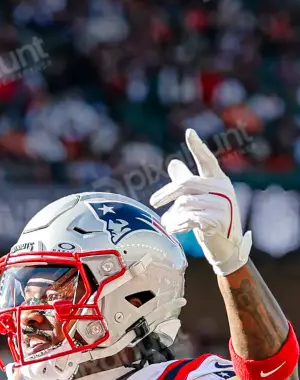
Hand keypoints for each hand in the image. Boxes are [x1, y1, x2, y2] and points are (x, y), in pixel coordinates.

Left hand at [150, 129, 251, 275]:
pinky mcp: (220, 220)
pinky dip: (178, 224)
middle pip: (187, 184)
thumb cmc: (211, 220)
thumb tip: (173, 163)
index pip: (207, 160)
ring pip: (186, 203)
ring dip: (172, 215)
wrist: (226, 247)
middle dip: (167, 193)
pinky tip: (172, 229)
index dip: (198, 147)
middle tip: (153, 202)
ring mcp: (224, 205)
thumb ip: (187, 182)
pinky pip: (191, 218)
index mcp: (219, 180)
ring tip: (167, 223)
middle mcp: (223, 189)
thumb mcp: (199, 200)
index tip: (189, 132)